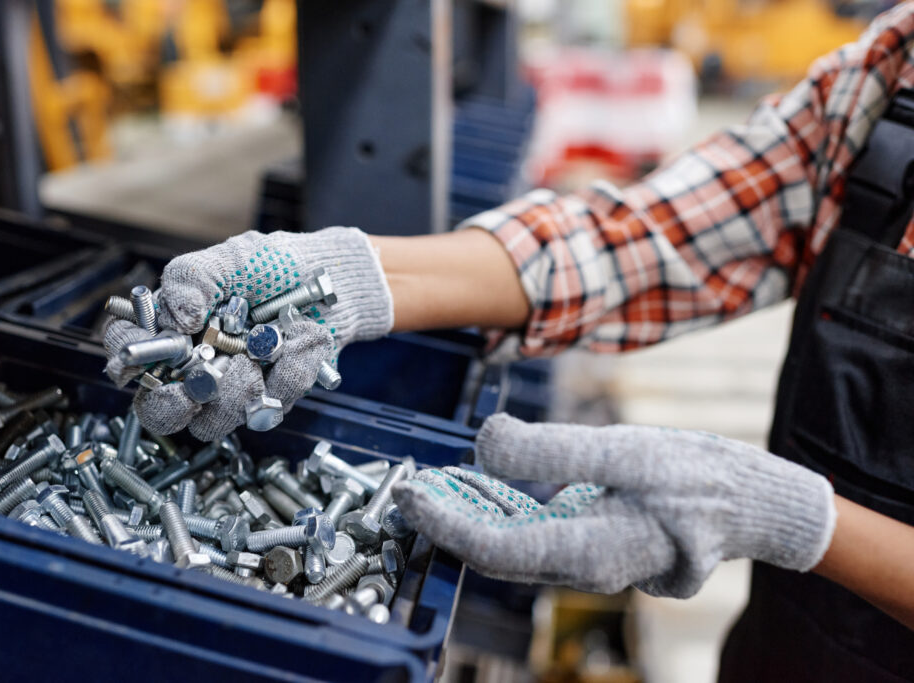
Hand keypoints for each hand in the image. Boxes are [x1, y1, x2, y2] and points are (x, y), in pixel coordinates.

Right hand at [103, 228, 392, 439]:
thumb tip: (174, 318)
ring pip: (211, 423)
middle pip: (159, 412)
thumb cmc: (274, 267)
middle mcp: (194, 367)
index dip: (126, 356)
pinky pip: (267, 409)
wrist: (332, 280)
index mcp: (173, 330)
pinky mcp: (269, 402)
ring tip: (261, 350)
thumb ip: (190, 280)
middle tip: (199, 382)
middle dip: (173, 404)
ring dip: (236, 389)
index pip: (128, 352)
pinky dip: (286, 375)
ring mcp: (231, 390)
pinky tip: (298, 345)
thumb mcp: (229, 259)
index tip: (141, 350)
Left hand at [393, 414, 836, 596]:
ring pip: (512, 545)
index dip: (445, 524)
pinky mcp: (590, 542)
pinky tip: (485, 482)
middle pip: (496, 552)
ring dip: (471, 515)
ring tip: (438, 481)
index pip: (495, 549)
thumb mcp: (625, 450)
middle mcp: (581, 567)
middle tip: (412, 486)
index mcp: (589, 552)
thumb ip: (552, 450)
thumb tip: (485, 443)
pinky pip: (534, 535)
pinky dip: (502, 511)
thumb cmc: (697, 477)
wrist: (749, 502)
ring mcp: (586, 559)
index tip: (410, 495)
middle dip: (448, 522)